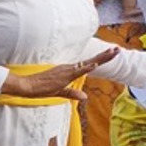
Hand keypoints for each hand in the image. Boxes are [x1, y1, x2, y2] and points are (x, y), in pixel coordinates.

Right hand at [0, 49, 115, 100]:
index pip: (88, 64)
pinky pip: (77, 71)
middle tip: (118, 49)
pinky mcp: (63, 75)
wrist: (27, 86)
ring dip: (101, 58)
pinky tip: (95, 64)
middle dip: (106, 55)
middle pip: (91, 61)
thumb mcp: (59, 92)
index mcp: (69, 71)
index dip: (100, 59)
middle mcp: (69, 68)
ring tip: (113, 52)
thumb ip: (72, 93)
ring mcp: (67, 70)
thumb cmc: (39, 88)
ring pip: (88, 63)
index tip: (111, 53)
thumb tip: (84, 97)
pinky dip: (87, 67)